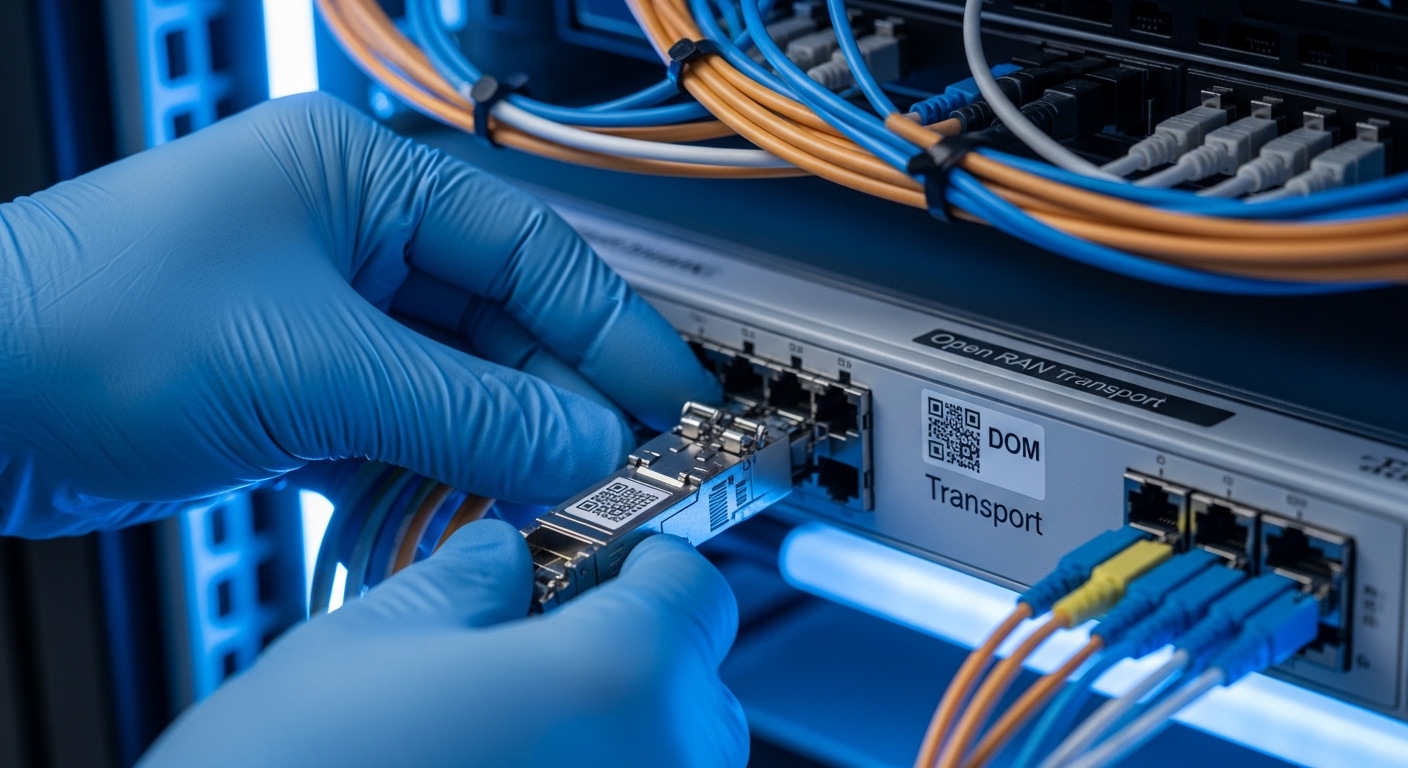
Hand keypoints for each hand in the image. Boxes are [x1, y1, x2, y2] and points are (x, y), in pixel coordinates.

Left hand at [0, 92, 718, 536]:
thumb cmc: (85, 325)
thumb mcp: (311, 365)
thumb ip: (465, 410)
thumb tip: (583, 443)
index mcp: (360, 179)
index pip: (530, 250)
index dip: (610, 329)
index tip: (671, 398)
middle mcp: (350, 240)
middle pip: (501, 326)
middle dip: (554, 405)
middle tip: (616, 471)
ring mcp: (325, 318)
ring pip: (457, 388)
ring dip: (495, 451)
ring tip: (542, 505)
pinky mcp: (300, 390)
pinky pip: (402, 433)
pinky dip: (431, 476)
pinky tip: (452, 512)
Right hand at [139, 520, 747, 766]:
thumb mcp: (364, 642)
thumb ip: (463, 581)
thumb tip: (502, 557)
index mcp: (618, 677)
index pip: (696, 588)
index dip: (643, 562)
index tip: (598, 563)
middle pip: (695, 681)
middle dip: (628, 648)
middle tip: (532, 643)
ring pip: (671, 759)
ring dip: (614, 729)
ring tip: (502, 727)